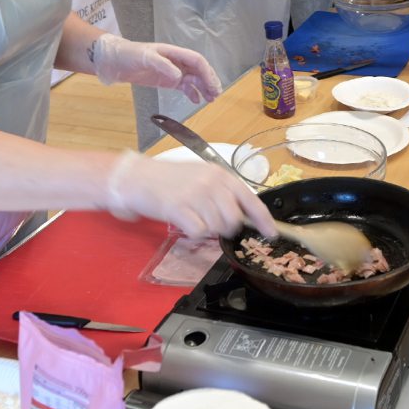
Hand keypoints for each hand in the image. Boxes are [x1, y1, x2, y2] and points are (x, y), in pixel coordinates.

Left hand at [90, 34, 221, 102]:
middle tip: (216, 94)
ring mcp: (171, 71)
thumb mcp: (146, 57)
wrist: (114, 61)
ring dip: (203, 88)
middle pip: (198, 70)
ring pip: (193, 79)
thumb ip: (163, 66)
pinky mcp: (166, 80)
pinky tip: (197, 100)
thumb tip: (180, 77)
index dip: (206, 72)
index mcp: (174, 52)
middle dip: (209, 81)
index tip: (212, 85)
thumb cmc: (129, 55)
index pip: (196, 61)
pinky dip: (192, 93)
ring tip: (211, 99)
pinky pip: (183, 86)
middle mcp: (176, 61)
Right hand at [101, 151, 277, 237]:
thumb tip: (243, 215)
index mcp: (221, 174)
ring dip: (208, 230)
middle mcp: (212, 183)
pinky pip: (199, 233)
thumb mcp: (201, 176)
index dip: (264, 220)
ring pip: (218, 228)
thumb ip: (222, 192)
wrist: (136, 177)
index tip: (271, 234)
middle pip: (235, 219)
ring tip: (193, 218)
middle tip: (209, 222)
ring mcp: (196, 195)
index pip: (251, 199)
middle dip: (226, 228)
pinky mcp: (180, 209)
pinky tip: (184, 222)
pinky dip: (193, 233)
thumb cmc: (168, 179)